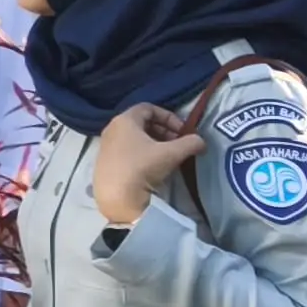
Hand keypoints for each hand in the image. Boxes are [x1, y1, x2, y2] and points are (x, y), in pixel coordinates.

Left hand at [92, 102, 204, 227]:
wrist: (117, 198)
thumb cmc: (142, 167)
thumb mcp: (171, 153)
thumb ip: (190, 143)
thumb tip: (201, 142)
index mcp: (124, 120)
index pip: (148, 108)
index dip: (169, 116)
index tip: (182, 131)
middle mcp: (111, 129)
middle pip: (141, 123)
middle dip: (164, 131)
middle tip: (179, 144)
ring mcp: (106, 147)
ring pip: (134, 138)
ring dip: (155, 144)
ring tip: (170, 157)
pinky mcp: (105, 164)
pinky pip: (126, 151)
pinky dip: (143, 154)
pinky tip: (154, 168)